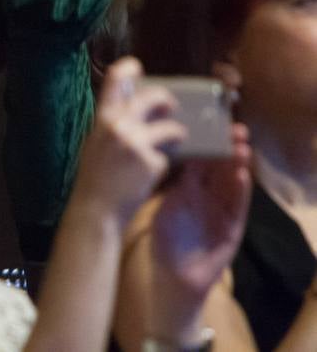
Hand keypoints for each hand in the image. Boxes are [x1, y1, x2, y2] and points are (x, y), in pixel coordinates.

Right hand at [72, 57, 186, 226]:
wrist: (96, 209)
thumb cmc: (95, 178)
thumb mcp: (96, 143)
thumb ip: (112, 124)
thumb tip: (134, 108)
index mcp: (102, 119)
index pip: (115, 81)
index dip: (128, 69)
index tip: (136, 67)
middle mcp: (119, 125)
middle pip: (153, 97)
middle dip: (167, 101)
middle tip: (170, 106)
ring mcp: (136, 142)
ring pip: (171, 127)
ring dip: (177, 133)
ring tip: (176, 139)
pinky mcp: (152, 161)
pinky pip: (169, 154)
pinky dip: (166, 162)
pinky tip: (155, 171)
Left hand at [149, 123, 250, 300]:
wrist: (173, 273)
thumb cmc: (167, 237)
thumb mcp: (165, 204)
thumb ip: (167, 181)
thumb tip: (155, 150)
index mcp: (191, 188)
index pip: (201, 160)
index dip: (206, 142)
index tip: (208, 122)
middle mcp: (210, 195)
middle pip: (221, 167)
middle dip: (227, 147)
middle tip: (232, 127)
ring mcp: (222, 210)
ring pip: (233, 183)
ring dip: (238, 165)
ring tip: (241, 146)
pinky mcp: (232, 227)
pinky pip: (238, 206)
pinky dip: (240, 191)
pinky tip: (241, 176)